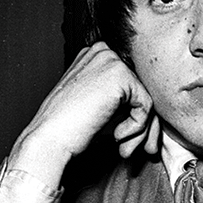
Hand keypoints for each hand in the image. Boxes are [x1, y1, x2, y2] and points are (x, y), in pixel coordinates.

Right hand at [9, 42, 160, 184]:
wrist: (49, 138)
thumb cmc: (68, 129)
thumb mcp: (97, 107)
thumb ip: (121, 101)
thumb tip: (153, 116)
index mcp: (95, 56)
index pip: (131, 84)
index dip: (135, 115)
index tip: (129, 140)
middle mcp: (103, 52)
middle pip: (141, 90)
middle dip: (145, 125)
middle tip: (140, 150)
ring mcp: (111, 60)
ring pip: (146, 99)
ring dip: (141, 131)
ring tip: (125, 149)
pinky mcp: (120, 76)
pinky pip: (146, 106)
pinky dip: (137, 128)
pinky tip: (117, 136)